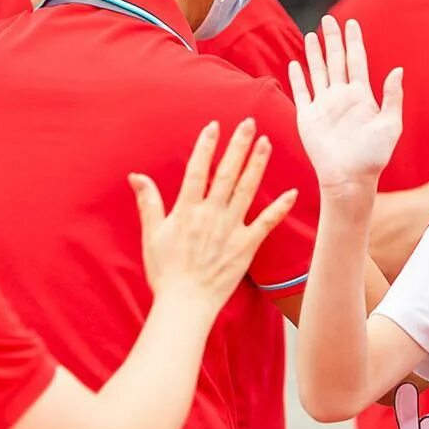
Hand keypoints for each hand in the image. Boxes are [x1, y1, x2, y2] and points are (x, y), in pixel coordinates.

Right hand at [129, 119, 296, 312]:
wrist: (185, 305)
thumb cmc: (166, 272)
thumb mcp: (152, 235)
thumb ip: (148, 202)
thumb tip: (136, 176)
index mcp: (187, 211)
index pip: (197, 170)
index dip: (206, 146)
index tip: (214, 125)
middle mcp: (211, 215)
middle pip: (226, 173)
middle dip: (238, 146)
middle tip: (249, 122)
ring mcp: (230, 229)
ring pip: (247, 190)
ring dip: (257, 165)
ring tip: (266, 143)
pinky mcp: (246, 246)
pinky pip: (266, 223)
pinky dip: (280, 207)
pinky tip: (292, 191)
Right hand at [288, 16, 402, 193]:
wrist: (350, 179)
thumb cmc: (374, 156)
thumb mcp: (390, 125)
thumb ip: (392, 98)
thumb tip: (397, 70)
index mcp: (362, 96)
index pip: (356, 61)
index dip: (354, 41)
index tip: (352, 23)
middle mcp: (342, 97)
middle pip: (336, 60)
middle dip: (333, 40)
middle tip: (329, 19)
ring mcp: (324, 106)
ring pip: (318, 72)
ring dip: (314, 54)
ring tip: (311, 35)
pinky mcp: (308, 117)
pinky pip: (302, 92)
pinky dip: (298, 78)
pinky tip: (295, 63)